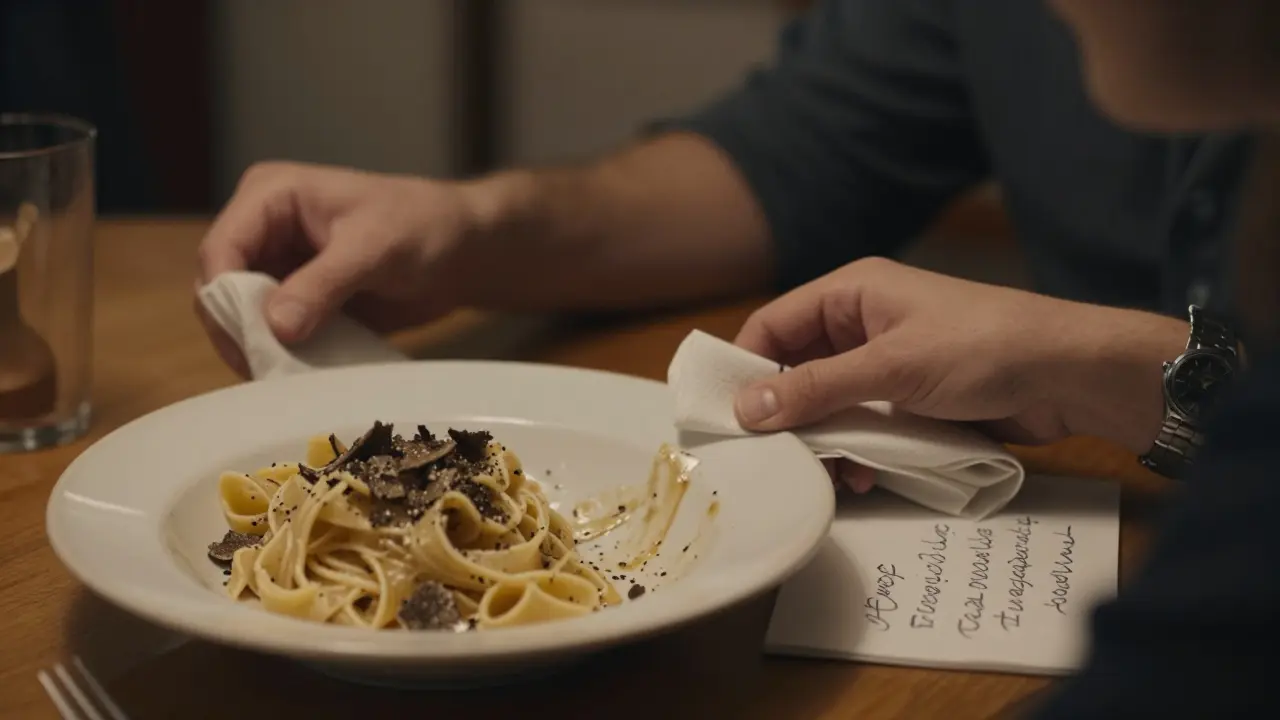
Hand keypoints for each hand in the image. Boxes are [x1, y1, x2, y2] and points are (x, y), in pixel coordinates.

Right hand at [196, 162, 489, 373]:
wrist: (463, 249)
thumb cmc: (423, 226)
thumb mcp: (374, 248)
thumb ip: (323, 284)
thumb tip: (275, 327)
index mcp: (270, 196)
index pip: (220, 250)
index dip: (226, 297)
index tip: (252, 340)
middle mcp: (263, 230)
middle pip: (220, 289)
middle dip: (239, 329)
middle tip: (267, 369)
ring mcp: (278, 267)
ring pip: (241, 317)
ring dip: (259, 348)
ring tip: (285, 376)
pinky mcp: (297, 300)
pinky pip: (273, 334)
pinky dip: (282, 354)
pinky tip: (299, 374)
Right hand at [732, 258, 1187, 461]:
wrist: (1071, 376)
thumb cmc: (981, 349)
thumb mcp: (890, 368)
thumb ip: (816, 388)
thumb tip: (744, 407)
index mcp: (852, 294)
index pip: (774, 325)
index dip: (746, 366)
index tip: (724, 415)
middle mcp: (863, 325)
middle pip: (798, 369)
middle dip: (785, 412)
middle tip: (766, 455)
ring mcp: (888, 366)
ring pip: (829, 405)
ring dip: (823, 439)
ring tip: (822, 472)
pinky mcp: (911, 402)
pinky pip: (864, 426)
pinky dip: (856, 451)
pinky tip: (860, 478)